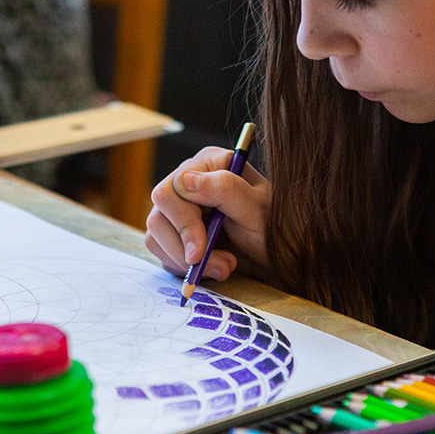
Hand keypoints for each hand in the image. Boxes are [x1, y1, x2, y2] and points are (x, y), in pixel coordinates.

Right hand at [145, 146, 270, 282]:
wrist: (279, 257)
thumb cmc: (274, 228)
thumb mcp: (257, 209)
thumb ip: (225, 190)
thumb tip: (184, 181)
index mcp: (209, 165)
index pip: (173, 190)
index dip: (183, 224)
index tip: (199, 254)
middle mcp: (189, 182)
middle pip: (159, 215)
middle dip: (183, 249)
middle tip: (218, 267)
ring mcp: (178, 208)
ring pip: (156, 236)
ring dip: (185, 261)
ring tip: (223, 267)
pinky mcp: (174, 232)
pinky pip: (160, 251)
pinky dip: (182, 267)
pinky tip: (210, 268)